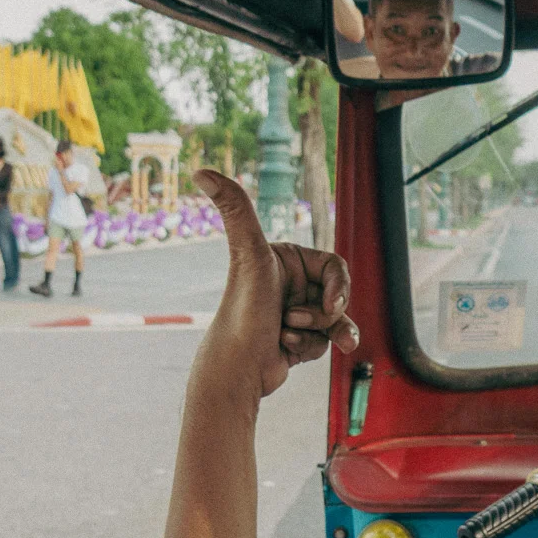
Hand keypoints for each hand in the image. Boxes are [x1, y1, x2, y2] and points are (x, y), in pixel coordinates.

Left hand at [195, 169, 356, 400]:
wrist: (237, 368)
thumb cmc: (243, 312)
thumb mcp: (248, 255)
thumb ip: (235, 208)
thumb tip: (199, 169)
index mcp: (284, 259)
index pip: (335, 266)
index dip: (338, 286)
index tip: (332, 305)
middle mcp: (289, 282)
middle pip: (337, 294)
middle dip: (322, 313)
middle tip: (295, 320)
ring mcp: (294, 310)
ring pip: (333, 320)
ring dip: (318, 332)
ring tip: (293, 338)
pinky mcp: (296, 337)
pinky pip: (324, 340)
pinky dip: (311, 347)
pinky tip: (289, 350)